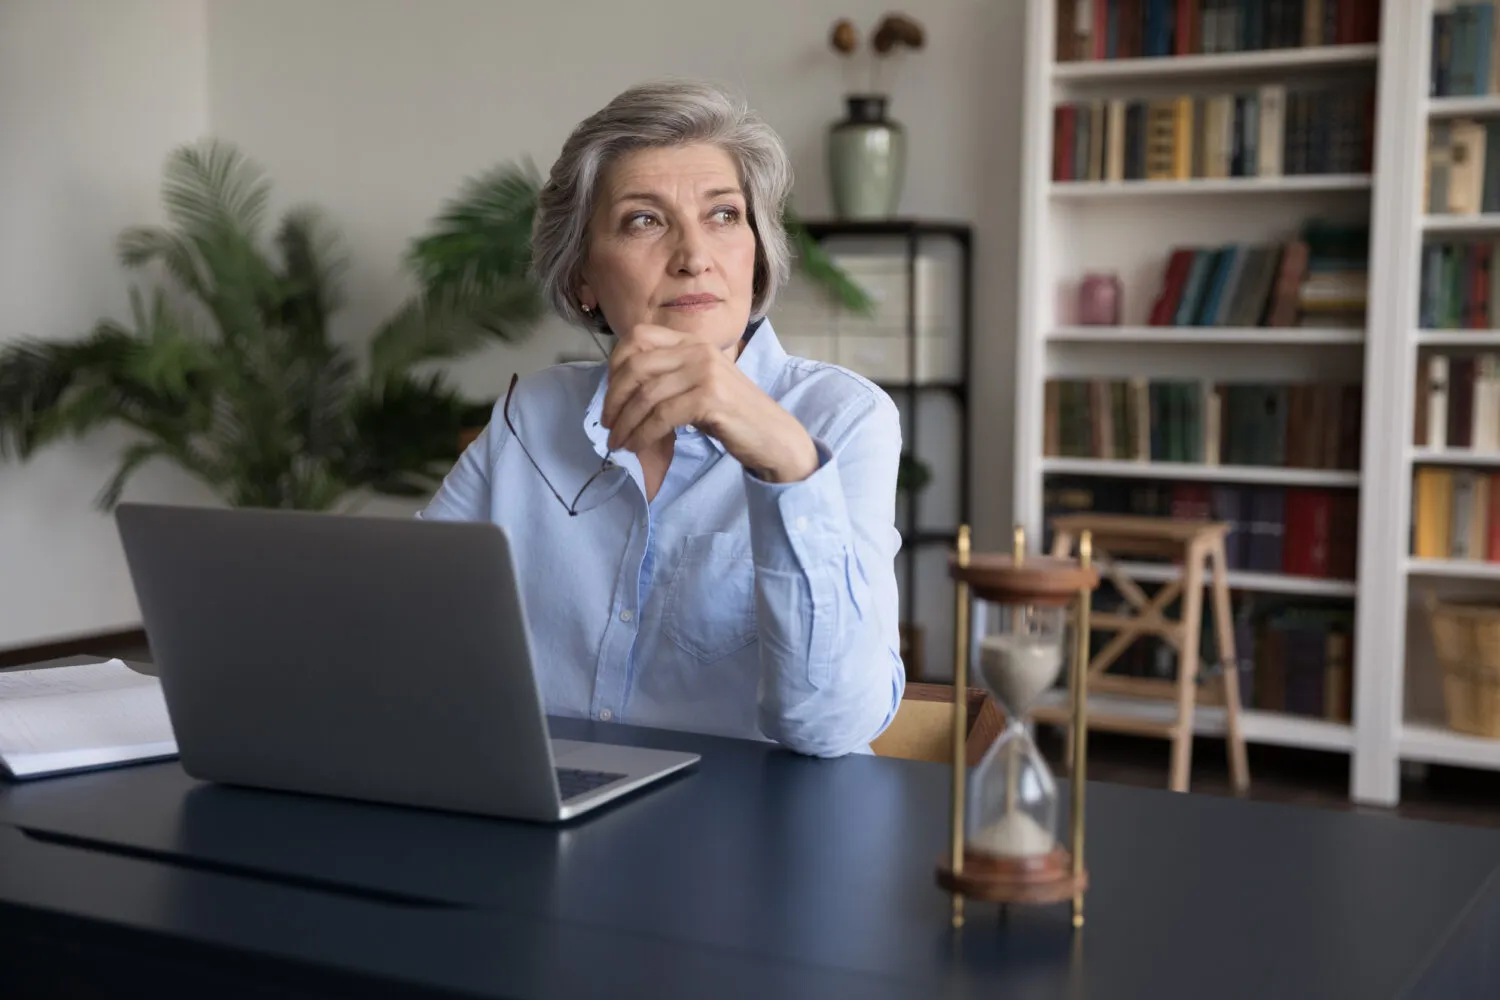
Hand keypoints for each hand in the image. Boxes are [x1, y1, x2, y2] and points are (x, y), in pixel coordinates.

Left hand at [600, 324, 818, 482]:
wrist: (773, 436)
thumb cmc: (732, 415)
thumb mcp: (697, 385)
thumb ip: (667, 377)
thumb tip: (622, 391)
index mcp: (693, 340)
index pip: (638, 337)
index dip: (615, 366)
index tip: (611, 396)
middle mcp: (698, 349)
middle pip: (637, 366)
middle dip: (614, 398)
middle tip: (608, 424)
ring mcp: (706, 372)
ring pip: (646, 395)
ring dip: (626, 423)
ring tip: (618, 442)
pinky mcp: (710, 398)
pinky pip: (661, 416)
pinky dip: (643, 434)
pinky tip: (637, 446)